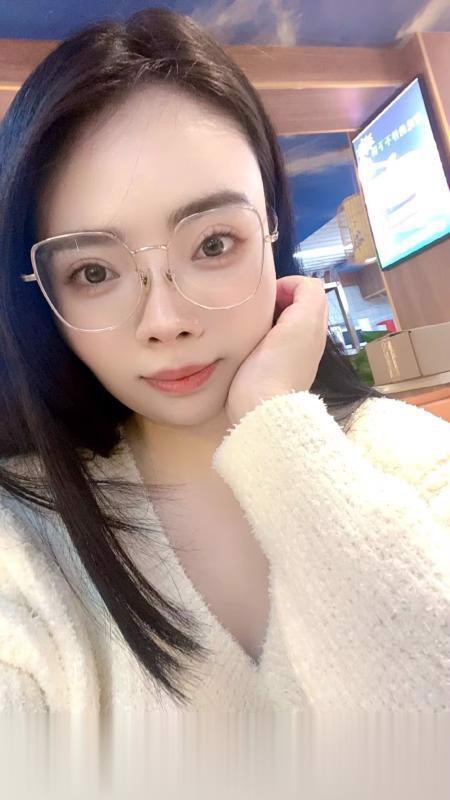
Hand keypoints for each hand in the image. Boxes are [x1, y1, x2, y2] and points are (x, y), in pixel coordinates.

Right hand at [225, 276, 328, 425]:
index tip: (264, 298)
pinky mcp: (280, 369)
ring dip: (271, 315)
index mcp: (314, 325)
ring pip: (287, 319)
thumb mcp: (300, 323)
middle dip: (279, 298)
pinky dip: (267, 333)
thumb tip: (293, 288)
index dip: (285, 284)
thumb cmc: (274, 366)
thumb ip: (307, 296)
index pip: (307, 287)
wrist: (261, 411)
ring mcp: (296, 355)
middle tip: (258, 309)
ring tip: (253, 324)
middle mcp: (310, 338)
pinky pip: (277, 338)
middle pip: (299, 302)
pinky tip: (252, 342)